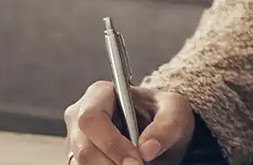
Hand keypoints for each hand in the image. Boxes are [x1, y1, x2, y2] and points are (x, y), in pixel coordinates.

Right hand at [63, 82, 193, 164]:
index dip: (112, 143)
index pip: (92, 118)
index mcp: (100, 93)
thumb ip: (165, 125)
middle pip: (84, 147)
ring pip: (82, 163)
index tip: (137, 160)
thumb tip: (147, 148)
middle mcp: (80, 116)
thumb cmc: (163, 112)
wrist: (162, 130)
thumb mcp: (175, 111)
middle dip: (111, 163)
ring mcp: (77, 140)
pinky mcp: (80, 158)